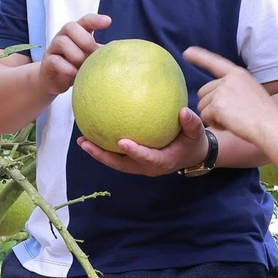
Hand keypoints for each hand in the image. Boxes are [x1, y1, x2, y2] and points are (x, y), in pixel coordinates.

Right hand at [36, 14, 111, 95]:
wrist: (55, 81)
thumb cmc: (76, 66)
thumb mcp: (90, 58)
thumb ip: (100, 51)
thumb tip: (117, 47)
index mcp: (77, 32)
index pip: (85, 21)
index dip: (95, 20)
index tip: (108, 22)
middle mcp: (63, 36)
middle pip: (70, 26)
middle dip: (85, 40)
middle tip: (93, 54)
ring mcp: (53, 48)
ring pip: (62, 42)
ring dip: (76, 56)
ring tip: (83, 67)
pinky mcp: (47, 62)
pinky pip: (55, 61)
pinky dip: (68, 68)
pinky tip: (75, 75)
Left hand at [77, 107, 208, 176]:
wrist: (190, 155)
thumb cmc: (193, 143)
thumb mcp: (196, 134)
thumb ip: (191, 123)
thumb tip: (183, 111)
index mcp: (162, 162)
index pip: (146, 158)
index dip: (134, 152)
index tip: (122, 142)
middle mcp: (147, 167)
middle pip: (121, 164)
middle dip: (102, 156)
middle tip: (86, 143)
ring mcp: (139, 165)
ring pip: (115, 162)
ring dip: (98, 153)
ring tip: (81, 140)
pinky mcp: (134, 161)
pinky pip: (117, 156)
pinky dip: (104, 147)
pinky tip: (92, 133)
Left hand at [184, 47, 277, 144]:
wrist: (270, 126)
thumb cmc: (264, 115)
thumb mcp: (251, 91)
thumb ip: (235, 87)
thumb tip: (217, 93)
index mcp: (238, 74)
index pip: (214, 62)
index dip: (199, 57)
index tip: (187, 52)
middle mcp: (228, 79)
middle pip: (203, 91)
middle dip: (210, 105)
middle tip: (229, 115)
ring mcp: (222, 91)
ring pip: (202, 106)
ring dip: (212, 116)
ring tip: (232, 120)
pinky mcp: (217, 105)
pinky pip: (205, 116)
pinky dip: (215, 124)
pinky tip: (230, 125)